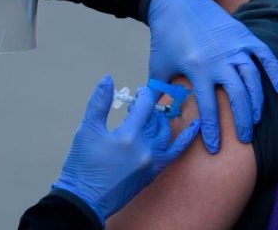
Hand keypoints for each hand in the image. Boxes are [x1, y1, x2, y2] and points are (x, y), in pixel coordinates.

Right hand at [53, 76, 200, 222]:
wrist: (85, 199)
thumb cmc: (83, 165)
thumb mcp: (87, 129)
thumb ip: (99, 102)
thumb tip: (108, 79)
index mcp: (128, 136)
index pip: (145, 105)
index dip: (143, 95)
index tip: (139, 92)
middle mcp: (145, 148)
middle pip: (156, 118)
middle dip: (150, 108)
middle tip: (141, 105)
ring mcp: (152, 161)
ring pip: (166, 132)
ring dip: (160, 120)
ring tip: (151, 116)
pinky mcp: (154, 172)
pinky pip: (176, 152)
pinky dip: (186, 138)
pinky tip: (195, 126)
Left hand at [147, 0, 277, 151]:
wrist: (175, 1)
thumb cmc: (165, 37)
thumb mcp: (158, 67)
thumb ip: (160, 93)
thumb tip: (157, 118)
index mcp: (197, 68)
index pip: (209, 107)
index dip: (212, 131)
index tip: (214, 148)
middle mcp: (219, 58)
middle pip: (238, 97)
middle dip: (241, 121)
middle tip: (242, 139)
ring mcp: (234, 45)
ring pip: (253, 79)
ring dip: (257, 102)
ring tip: (255, 120)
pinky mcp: (243, 35)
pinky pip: (265, 55)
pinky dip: (275, 71)